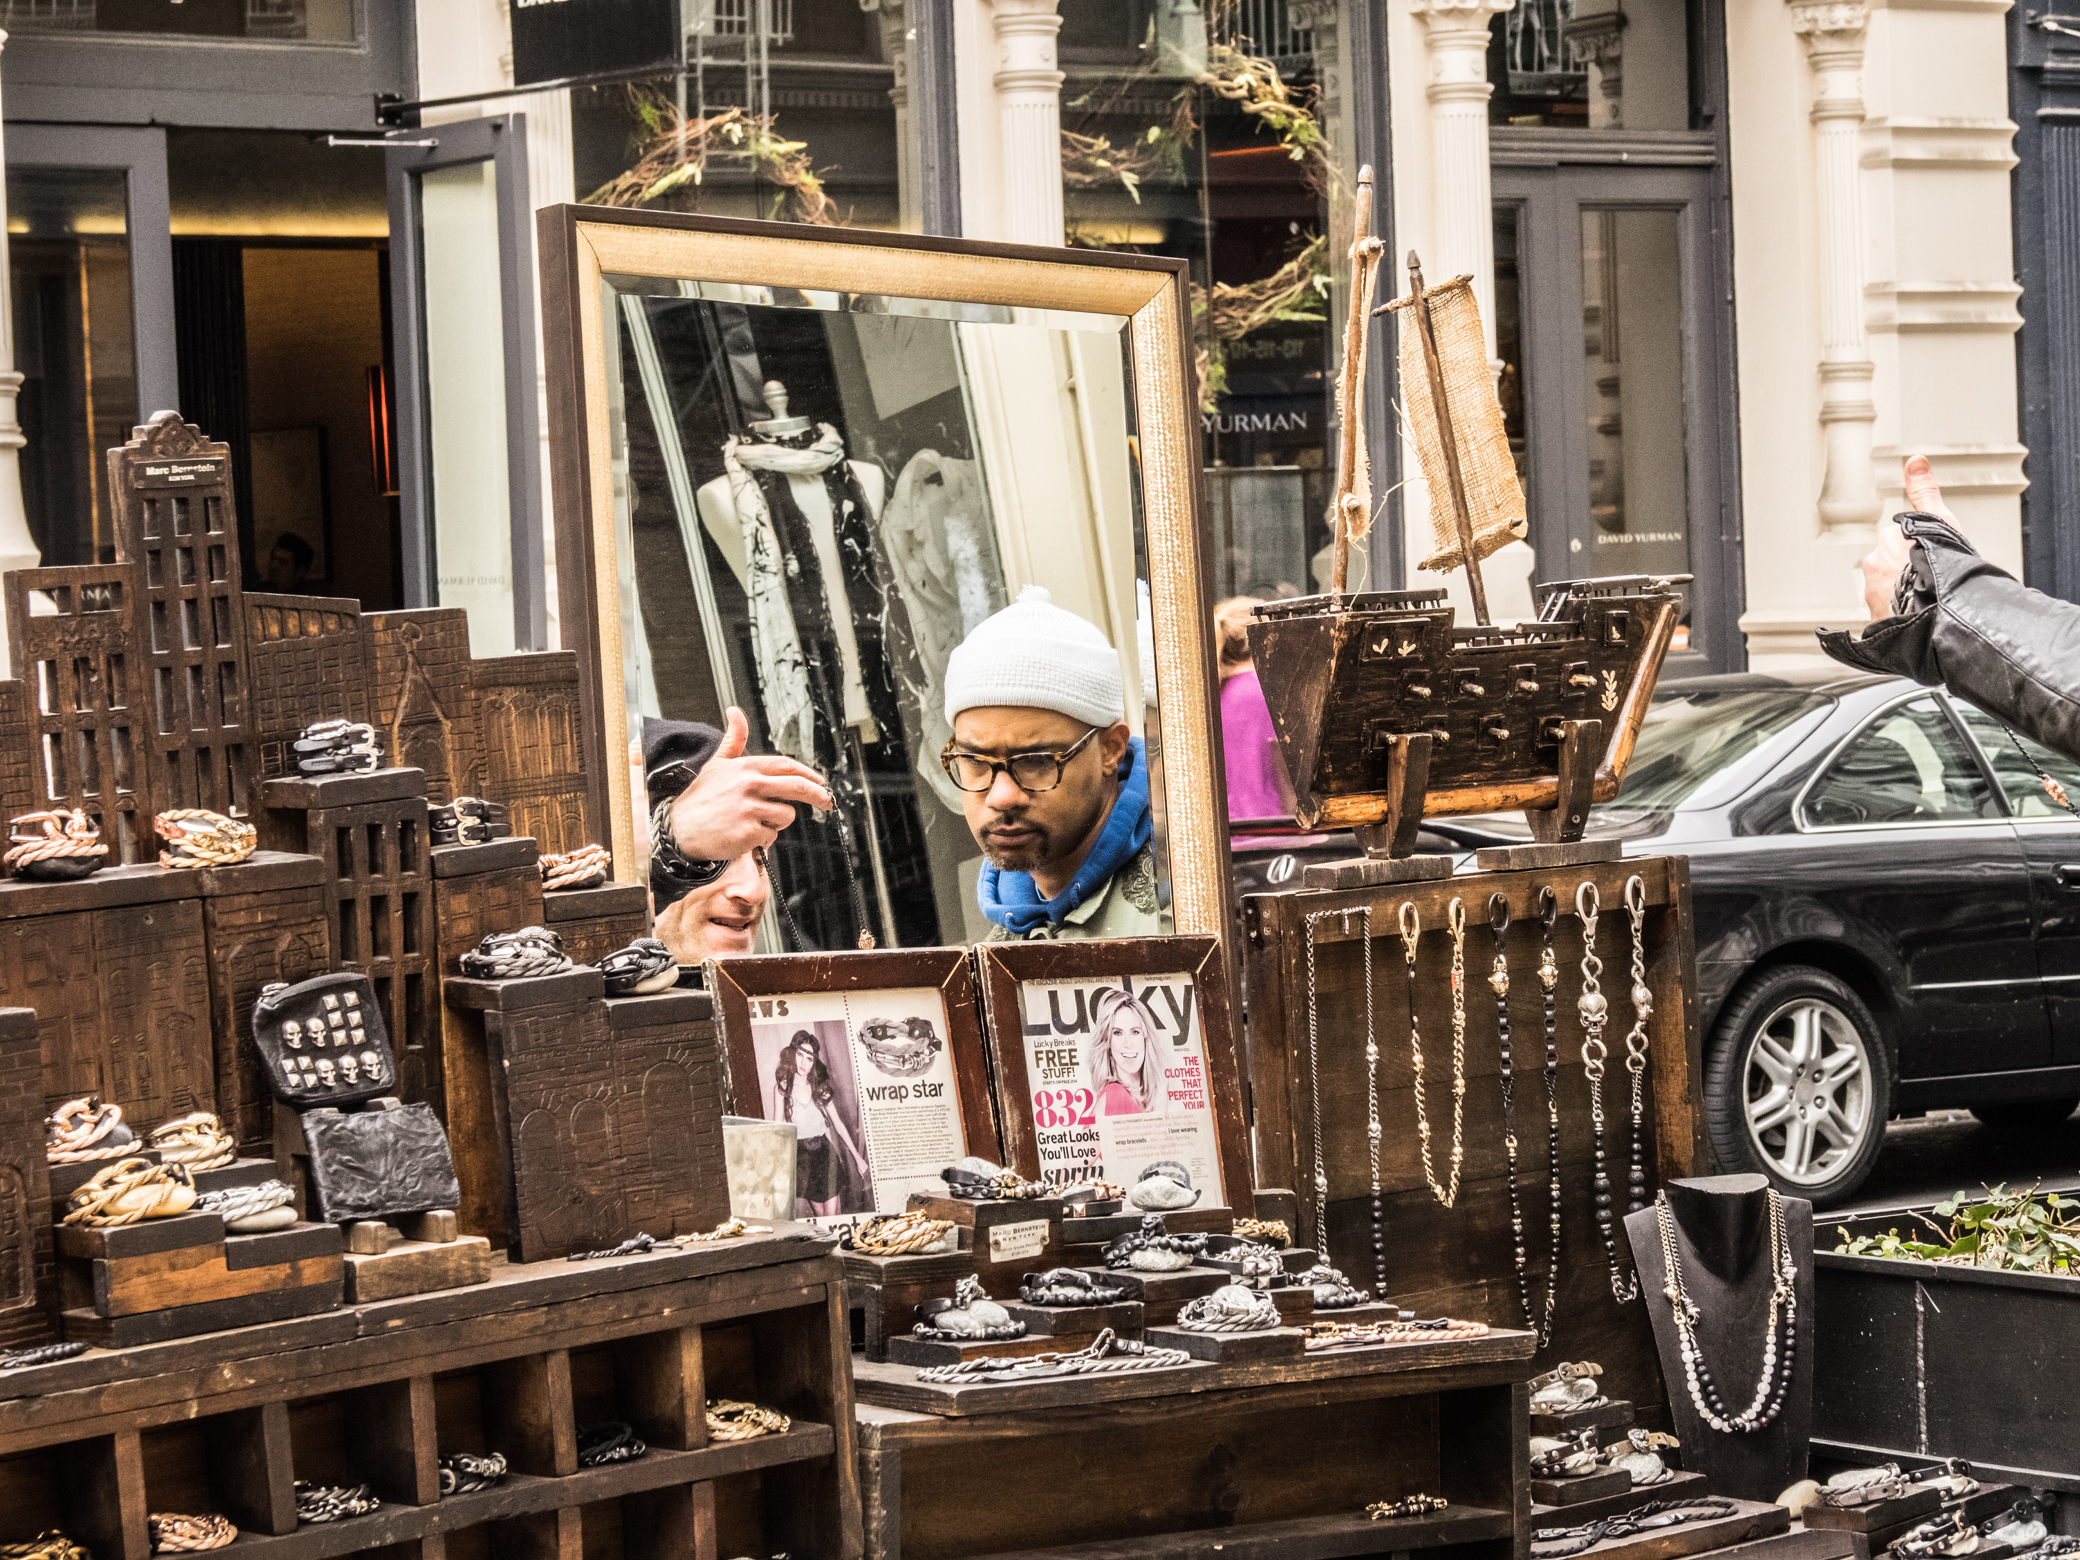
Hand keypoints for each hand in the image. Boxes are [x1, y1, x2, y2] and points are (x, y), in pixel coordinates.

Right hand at [668, 707, 831, 858]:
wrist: (678, 828)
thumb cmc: (701, 797)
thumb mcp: (717, 763)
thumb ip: (734, 739)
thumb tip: (735, 711)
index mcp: (746, 767)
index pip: (787, 766)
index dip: (808, 774)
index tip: (820, 782)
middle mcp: (749, 785)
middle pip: (797, 787)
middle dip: (819, 795)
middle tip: (828, 803)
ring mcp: (749, 809)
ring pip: (786, 815)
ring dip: (777, 822)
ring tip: (754, 821)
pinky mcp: (748, 832)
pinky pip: (772, 836)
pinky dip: (763, 839)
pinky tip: (744, 835)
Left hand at [1860, 455, 1957, 621]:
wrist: (1939, 610)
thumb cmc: (1942, 565)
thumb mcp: (1940, 520)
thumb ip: (1925, 493)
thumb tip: (1915, 462)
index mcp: (1888, 541)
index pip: (1902, 543)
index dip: (1921, 552)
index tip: (1932, 560)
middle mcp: (1874, 565)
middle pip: (1893, 566)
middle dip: (1909, 572)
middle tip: (1931, 580)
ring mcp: (1872, 593)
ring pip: (1889, 590)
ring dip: (1903, 594)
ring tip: (1925, 600)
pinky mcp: (1874, 618)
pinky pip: (1887, 614)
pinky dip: (1899, 615)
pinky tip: (1915, 616)